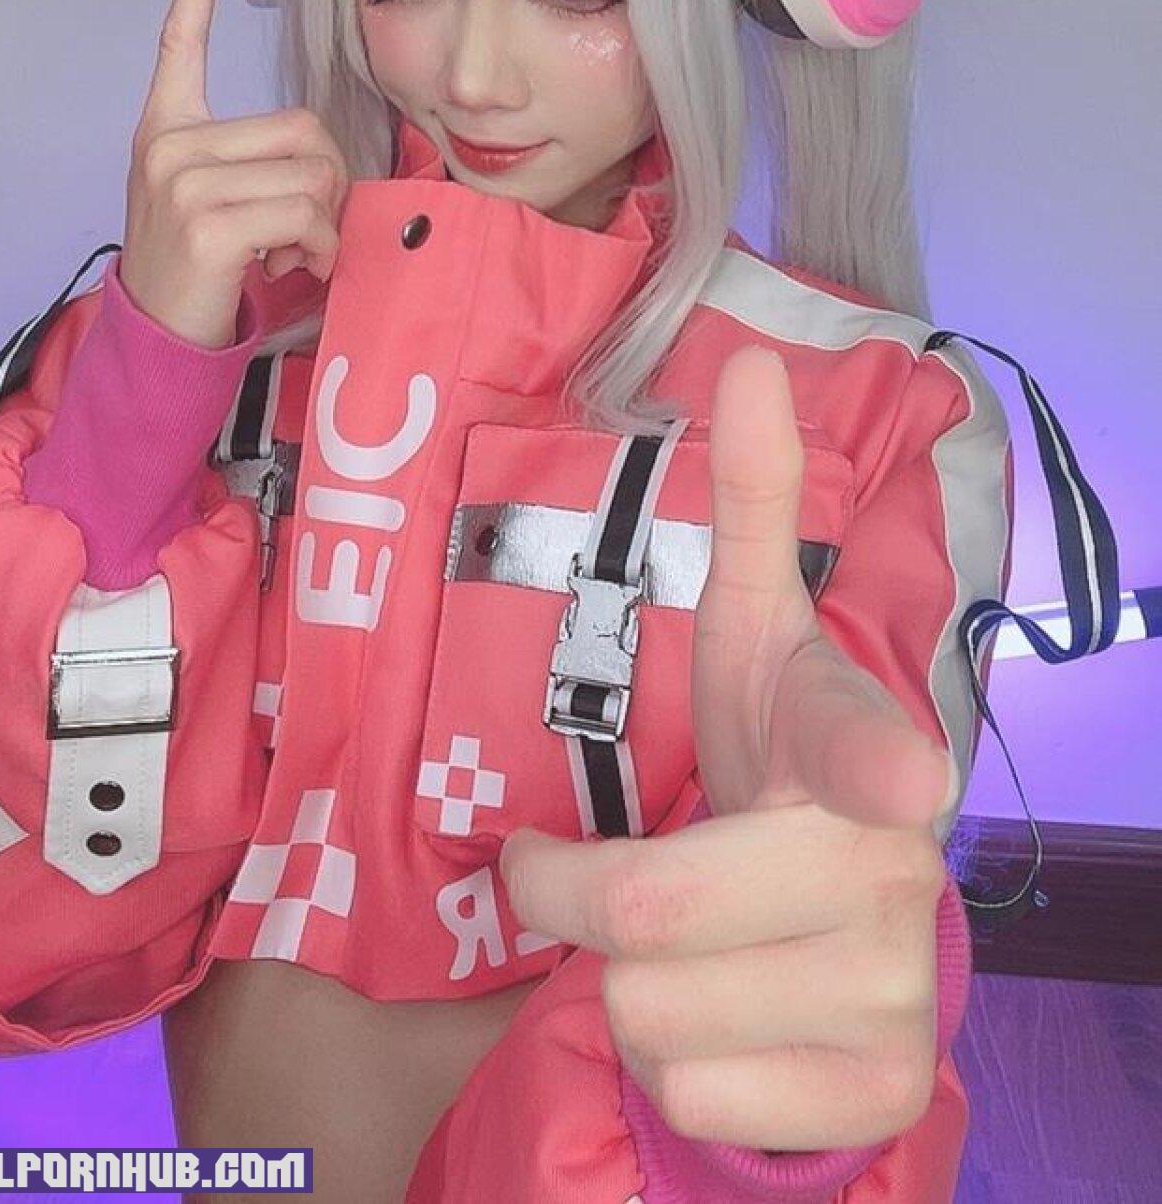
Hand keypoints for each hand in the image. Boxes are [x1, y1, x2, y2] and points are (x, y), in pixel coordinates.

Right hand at [119, 0, 349, 348]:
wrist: (158, 337)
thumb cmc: (199, 269)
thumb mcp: (211, 198)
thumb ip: (253, 161)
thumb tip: (324, 156)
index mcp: (167, 127)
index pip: (179, 42)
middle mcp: (169, 143)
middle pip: (303, 128)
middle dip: (327, 183)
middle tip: (303, 228)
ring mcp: (185, 180)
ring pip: (311, 175)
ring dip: (324, 225)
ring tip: (290, 253)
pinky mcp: (209, 221)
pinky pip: (304, 214)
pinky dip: (318, 247)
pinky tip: (288, 267)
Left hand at [500, 345, 952, 1153]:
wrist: (842, 937)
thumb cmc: (773, 769)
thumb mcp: (753, 641)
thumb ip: (757, 507)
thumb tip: (750, 359)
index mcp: (861, 748)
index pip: (867, 745)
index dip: (877, 756)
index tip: (899, 773)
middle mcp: (894, 873)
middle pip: (648, 909)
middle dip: (562, 892)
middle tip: (557, 870)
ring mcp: (896, 995)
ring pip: (650, 1015)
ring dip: (620, 987)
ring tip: (676, 944)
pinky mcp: (877, 1094)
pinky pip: (690, 1096)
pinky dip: (670, 1068)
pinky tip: (720, 1019)